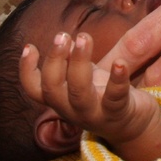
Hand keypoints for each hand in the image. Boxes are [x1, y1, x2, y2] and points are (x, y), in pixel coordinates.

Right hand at [21, 32, 160, 160]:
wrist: (133, 125)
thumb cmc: (103, 95)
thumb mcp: (83, 78)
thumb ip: (70, 62)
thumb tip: (65, 39)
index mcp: (60, 99)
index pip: (34, 89)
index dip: (26, 70)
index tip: (29, 46)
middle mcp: (71, 109)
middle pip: (52, 89)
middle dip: (54, 60)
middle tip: (62, 35)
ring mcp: (94, 114)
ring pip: (79, 92)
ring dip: (79, 63)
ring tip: (83, 38)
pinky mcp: (118, 112)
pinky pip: (115, 97)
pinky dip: (117, 79)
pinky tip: (119, 62)